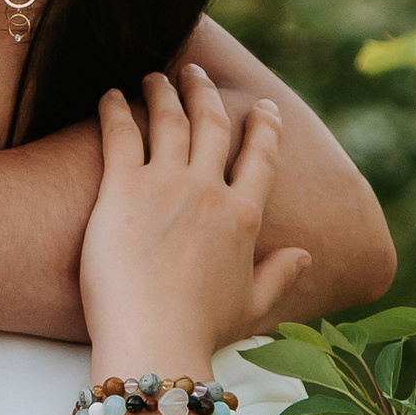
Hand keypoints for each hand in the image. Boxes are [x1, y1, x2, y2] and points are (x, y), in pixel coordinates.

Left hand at [79, 69, 310, 368]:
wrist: (156, 340)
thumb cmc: (200, 331)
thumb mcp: (252, 306)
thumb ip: (280, 277)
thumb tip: (306, 257)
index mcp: (244, 217)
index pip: (260, 158)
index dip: (264, 128)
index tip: (265, 108)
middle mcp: (209, 191)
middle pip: (212, 125)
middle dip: (205, 93)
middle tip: (196, 74)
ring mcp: (166, 185)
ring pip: (169, 120)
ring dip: (163, 91)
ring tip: (154, 75)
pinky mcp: (123, 189)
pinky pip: (121, 133)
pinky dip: (115, 108)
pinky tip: (109, 94)